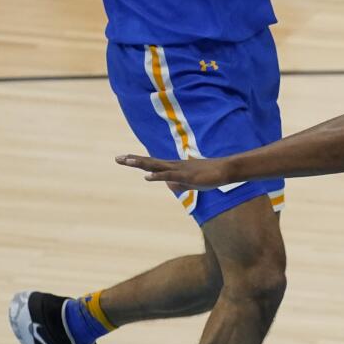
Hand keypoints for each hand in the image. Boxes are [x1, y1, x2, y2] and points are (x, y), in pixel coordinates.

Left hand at [117, 153, 236, 190]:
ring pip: (157, 166)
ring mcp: (180, 170)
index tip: (124, 158)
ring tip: (127, 162)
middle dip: (133, 160)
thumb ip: (179, 183)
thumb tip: (170, 184)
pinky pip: (170, 175)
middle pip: (150, 162)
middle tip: (117, 158)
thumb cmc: (210, 176)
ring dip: (141, 164)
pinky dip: (158, 176)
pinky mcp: (187, 175)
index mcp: (174, 167)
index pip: (152, 164)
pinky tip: (147, 177)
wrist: (226, 170)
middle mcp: (174, 166)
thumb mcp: (191, 182)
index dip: (138, 160)